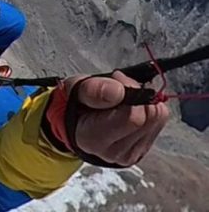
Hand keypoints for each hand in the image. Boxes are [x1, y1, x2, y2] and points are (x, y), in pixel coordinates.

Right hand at [48, 71, 169, 167]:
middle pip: (147, 118)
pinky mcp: (141, 151)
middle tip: (121, 85)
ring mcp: (130, 155)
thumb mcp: (74, 88)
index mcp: (93, 138)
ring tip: (124, 97)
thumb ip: (93, 89)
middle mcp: (114, 152)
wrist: (76, 122)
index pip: (131, 117)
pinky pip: (159, 124)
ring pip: (156, 120)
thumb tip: (119, 92)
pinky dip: (149, 109)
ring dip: (145, 101)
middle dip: (138, 93)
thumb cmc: (75, 103)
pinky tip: (132, 107)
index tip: (116, 78)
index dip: (129, 90)